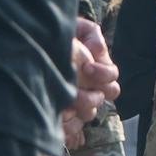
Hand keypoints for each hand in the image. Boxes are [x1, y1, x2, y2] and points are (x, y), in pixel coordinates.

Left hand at [62, 21, 119, 150]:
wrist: (43, 45)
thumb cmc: (67, 35)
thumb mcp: (79, 28)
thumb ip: (92, 35)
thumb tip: (97, 51)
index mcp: (100, 68)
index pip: (112, 77)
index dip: (103, 74)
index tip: (88, 66)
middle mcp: (94, 87)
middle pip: (106, 97)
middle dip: (94, 93)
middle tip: (75, 89)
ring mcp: (81, 101)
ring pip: (91, 113)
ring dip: (80, 108)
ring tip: (64, 102)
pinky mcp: (68, 114)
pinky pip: (74, 127)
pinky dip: (68, 125)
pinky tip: (57, 116)